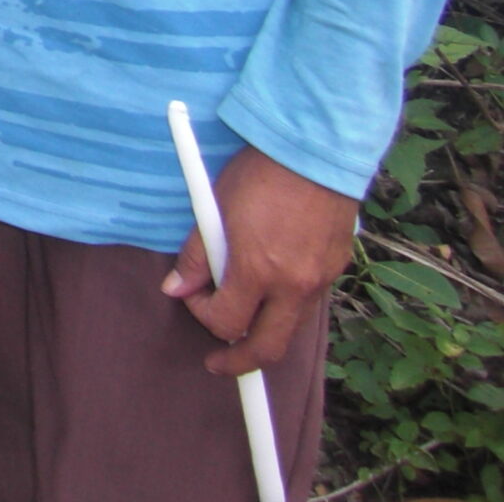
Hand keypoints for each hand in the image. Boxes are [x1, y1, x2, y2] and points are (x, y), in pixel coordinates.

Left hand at [163, 144, 357, 374]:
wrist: (315, 151)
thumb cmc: (259, 174)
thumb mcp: (215, 209)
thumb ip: (198, 256)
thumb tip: (178, 289)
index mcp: (258, 269)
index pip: (225, 321)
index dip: (201, 314)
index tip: (192, 296)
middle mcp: (294, 284)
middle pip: (267, 348)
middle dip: (238, 362)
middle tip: (218, 363)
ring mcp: (320, 280)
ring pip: (290, 327)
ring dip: (263, 330)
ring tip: (242, 317)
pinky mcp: (336, 269)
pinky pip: (307, 302)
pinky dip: (284, 304)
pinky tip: (270, 282)